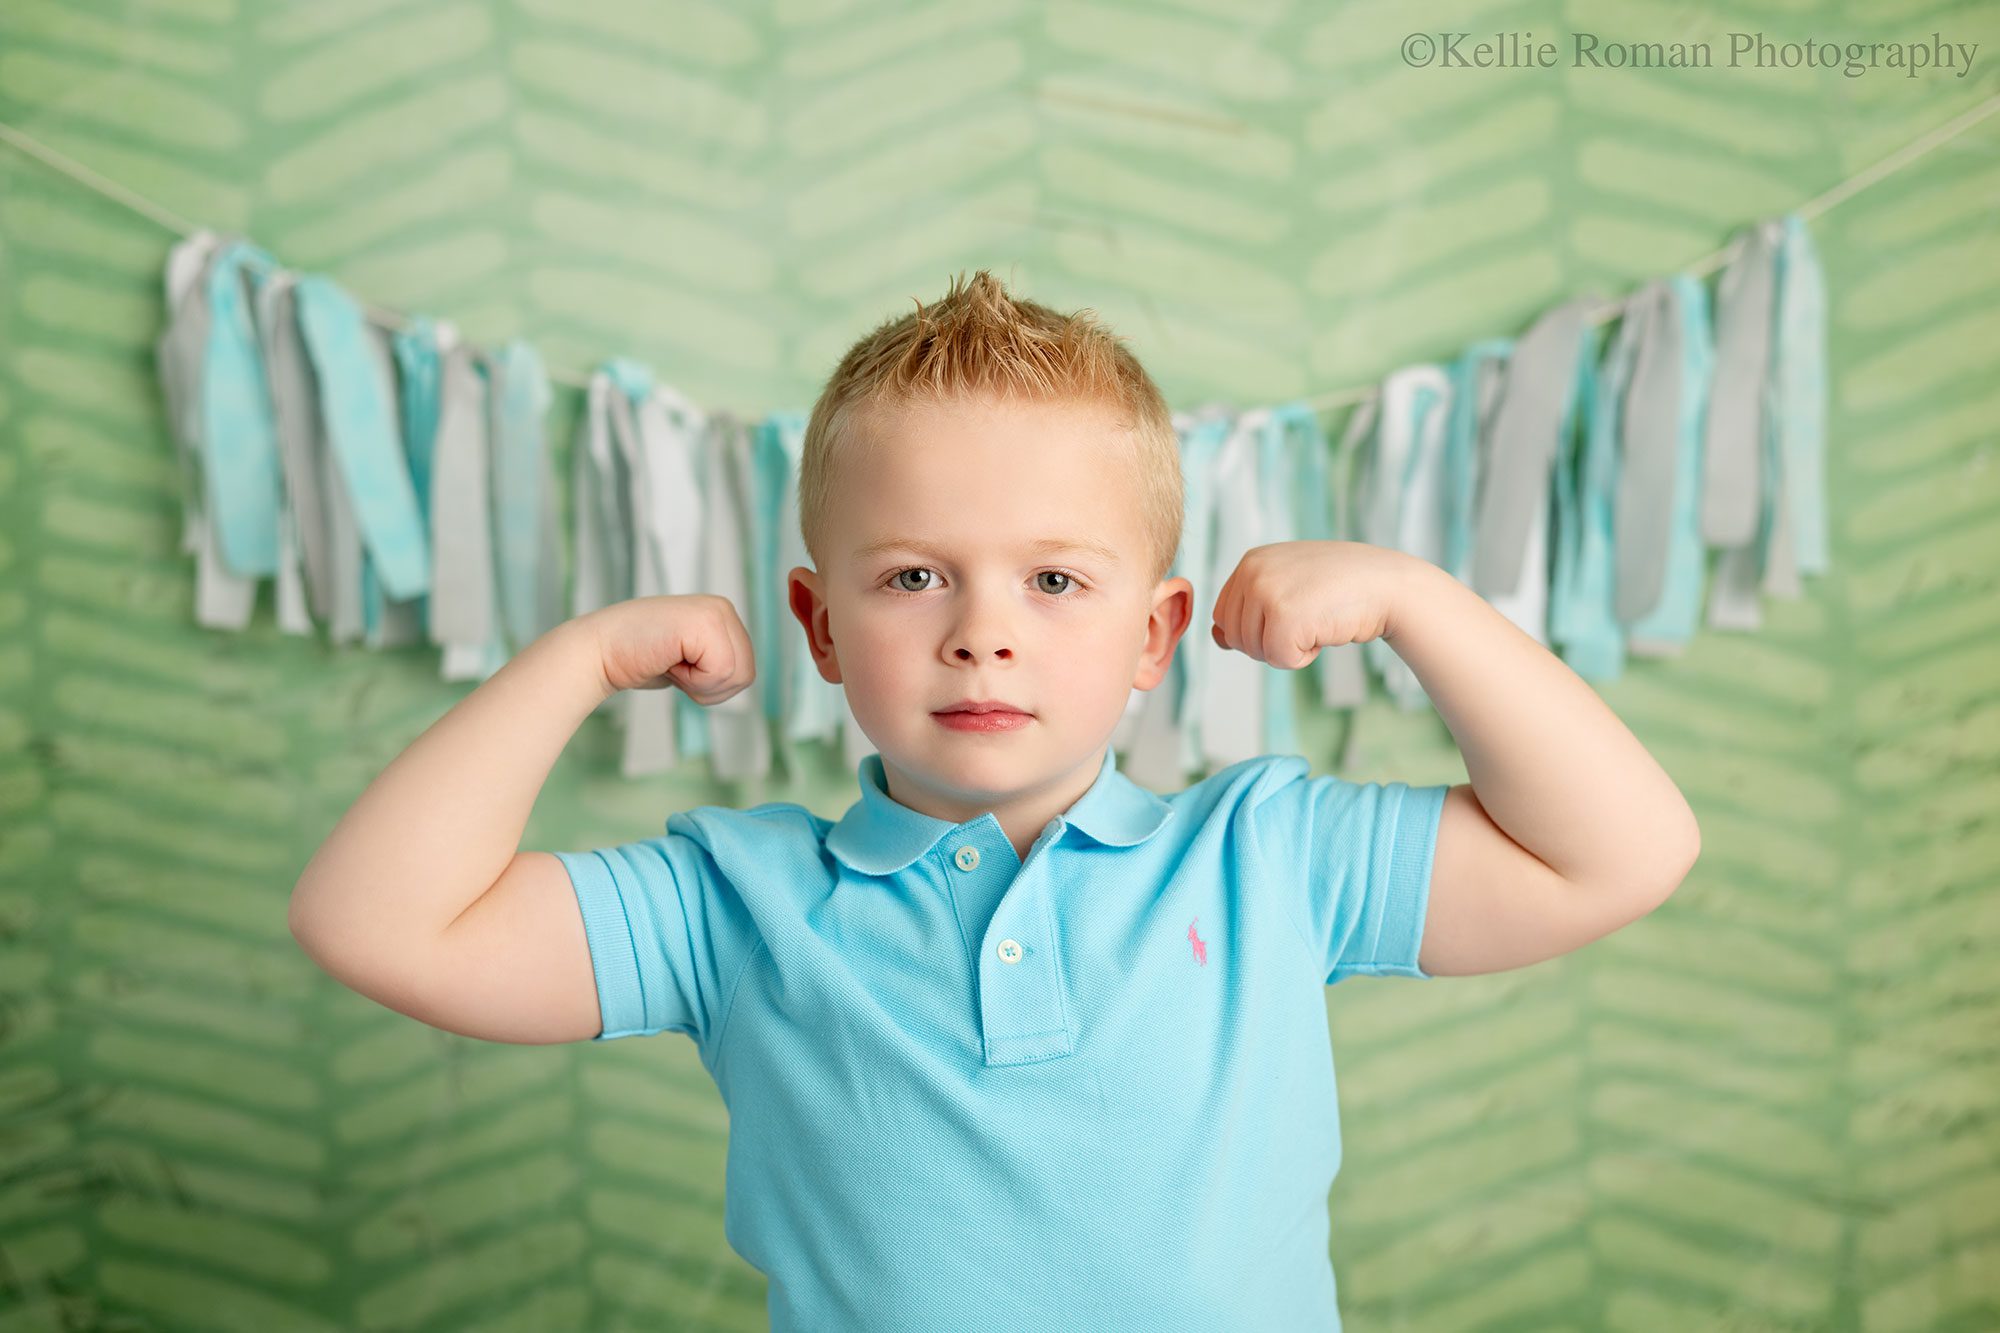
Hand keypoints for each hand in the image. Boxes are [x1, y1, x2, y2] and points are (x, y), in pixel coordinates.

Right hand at [580, 593, 756, 703]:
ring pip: (735, 675)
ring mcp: (716, 612)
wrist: (598, 652)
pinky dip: (692, 680)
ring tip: (670, 659)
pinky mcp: (705, 622)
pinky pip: (721, 672)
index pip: (745, 672)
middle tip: (673, 664)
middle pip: (746, 675)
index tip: (678, 666)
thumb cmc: (636, 658)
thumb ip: (715, 661)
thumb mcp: (688, 659)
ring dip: (698, 683)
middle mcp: (723, 608)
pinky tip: (668, 658)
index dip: (710, 685)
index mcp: (722, 615)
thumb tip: (743, 676)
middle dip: (708, 686)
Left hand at [1209, 540, 1421, 668]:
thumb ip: (1251, 608)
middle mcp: (1253, 571)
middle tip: (1306, 622)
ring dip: (1288, 649)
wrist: (1388, 585)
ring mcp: (1266, 592)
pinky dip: (1303, 657)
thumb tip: (1217, 638)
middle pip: (1235, 636)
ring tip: (1317, 621)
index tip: (1292, 615)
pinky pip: (1279, 660)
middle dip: (1268, 642)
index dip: (1256, 630)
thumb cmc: (1342, 588)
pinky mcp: (1284, 618)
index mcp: (1251, 561)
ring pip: (1255, 651)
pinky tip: (1324, 631)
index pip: (1224, 616)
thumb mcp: (1289, 587)